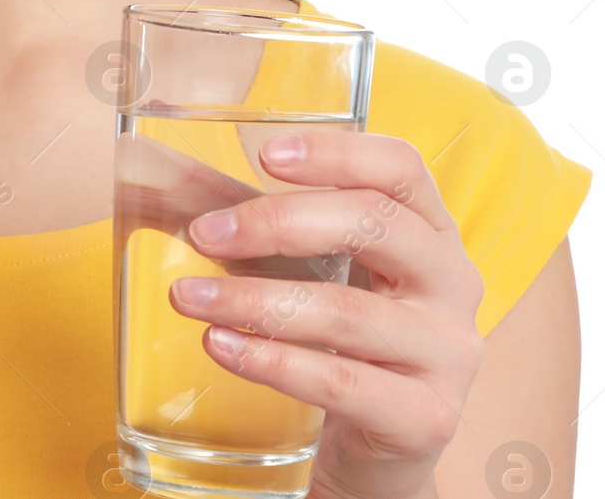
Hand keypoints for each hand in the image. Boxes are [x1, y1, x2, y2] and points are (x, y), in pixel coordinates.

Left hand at [167, 130, 484, 498]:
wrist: (376, 451)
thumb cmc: (339, 340)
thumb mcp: (312, 270)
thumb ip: (251, 220)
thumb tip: (152, 173)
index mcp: (430, 230)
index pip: (399, 169)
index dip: (337, 153)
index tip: (265, 156)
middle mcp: (452, 282)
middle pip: (374, 226)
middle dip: (279, 224)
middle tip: (205, 235)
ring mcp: (447, 352)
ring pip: (346, 311)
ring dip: (255, 300)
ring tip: (189, 298)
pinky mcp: (426, 417)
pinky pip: (342, 382)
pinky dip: (272, 361)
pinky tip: (221, 346)